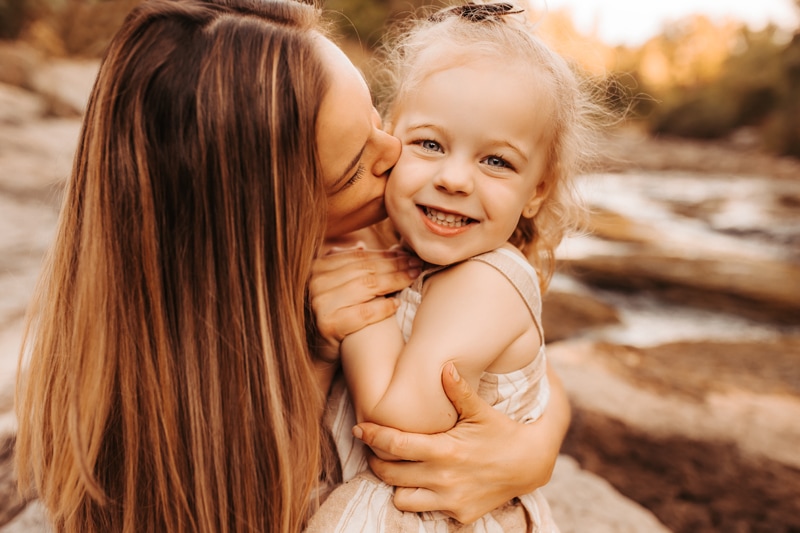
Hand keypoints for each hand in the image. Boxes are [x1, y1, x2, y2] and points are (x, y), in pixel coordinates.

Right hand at [309, 243, 419, 363]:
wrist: (316, 351)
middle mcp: (317, 282)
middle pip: (366, 270)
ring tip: (413, 277)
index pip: (359, 257)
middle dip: (395, 265)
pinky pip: (364, 312)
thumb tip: (361, 245)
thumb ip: (345, 265)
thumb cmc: (332, 315)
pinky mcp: (329, 324)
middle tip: (416, 264)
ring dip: (395, 281)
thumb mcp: (334, 286)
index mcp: (318, 267)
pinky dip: (383, 307)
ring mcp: (322, 303)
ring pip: (367, 287)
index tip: (407, 255)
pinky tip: (398, 303)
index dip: (385, 255)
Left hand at [353, 363, 569, 523]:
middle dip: (375, 459)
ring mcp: (451, 501)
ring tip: (396, 466)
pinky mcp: (458, 515)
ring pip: (401, 498)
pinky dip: (418, 498)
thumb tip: (445, 365)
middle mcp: (444, 479)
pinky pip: (424, 510)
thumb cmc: (501, 432)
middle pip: (389, 474)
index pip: (396, 445)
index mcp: (446, 450)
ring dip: (394, 483)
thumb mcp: (481, 410)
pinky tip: (422, 481)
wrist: (530, 464)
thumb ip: (459, 390)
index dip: (374, 436)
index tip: (361, 428)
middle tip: (374, 447)